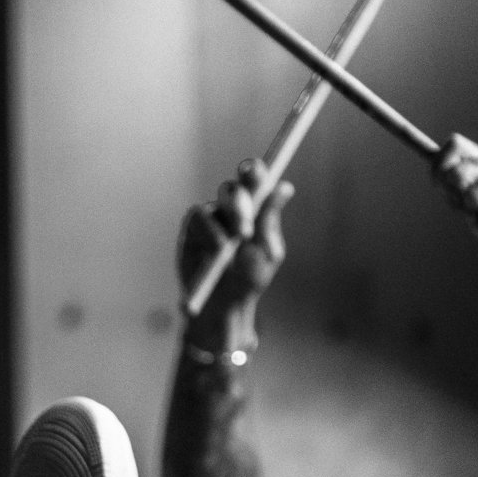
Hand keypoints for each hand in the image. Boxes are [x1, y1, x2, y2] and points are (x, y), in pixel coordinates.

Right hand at [177, 159, 289, 343]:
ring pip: (216, 201)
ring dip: (228, 220)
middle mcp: (231, 208)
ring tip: (233, 246)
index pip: (254, 179)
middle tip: (247, 229)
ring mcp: (211, 217)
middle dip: (241, 204)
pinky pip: (198, 218)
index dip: (254, 170)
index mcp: (255, 209)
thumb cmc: (249, 280)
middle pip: (234, 187)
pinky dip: (210, 233)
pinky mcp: (192, 228)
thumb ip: (271, 222)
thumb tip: (285, 187)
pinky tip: (218, 251)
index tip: (256, 174)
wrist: (223, 306)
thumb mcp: (267, 254)